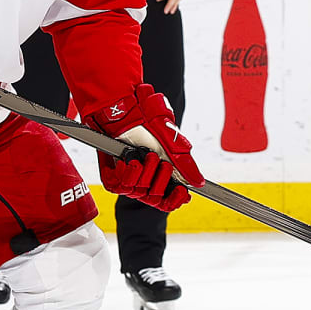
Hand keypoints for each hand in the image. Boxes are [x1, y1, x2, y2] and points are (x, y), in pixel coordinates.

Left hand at [85, 85, 203, 211]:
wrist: (125, 108)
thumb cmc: (148, 121)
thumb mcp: (172, 142)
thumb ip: (185, 164)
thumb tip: (199, 183)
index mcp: (159, 175)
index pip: (167, 201)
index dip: (174, 200)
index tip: (182, 192)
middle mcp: (143, 178)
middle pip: (154, 198)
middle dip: (161, 179)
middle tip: (162, 162)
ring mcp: (126, 177)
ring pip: (137, 192)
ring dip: (146, 173)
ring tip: (147, 155)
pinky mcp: (111, 173)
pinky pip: (118, 186)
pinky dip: (128, 173)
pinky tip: (130, 161)